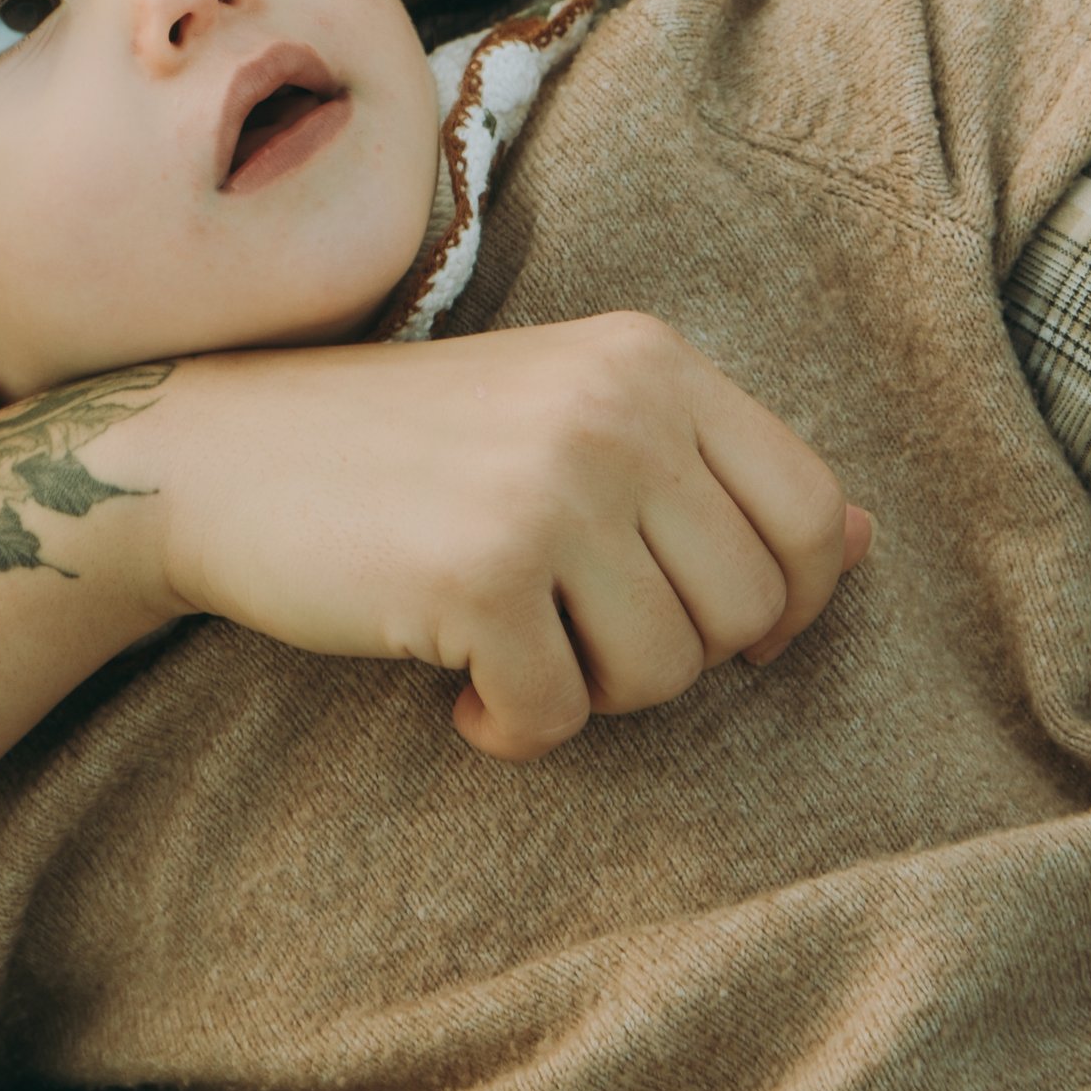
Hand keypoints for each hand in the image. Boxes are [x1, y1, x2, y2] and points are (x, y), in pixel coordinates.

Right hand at [138, 314, 872, 761]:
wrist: (223, 454)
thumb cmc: (412, 452)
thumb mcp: (575, 417)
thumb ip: (711, 469)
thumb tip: (867, 543)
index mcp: (654, 361)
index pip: (814, 511)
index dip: (787, 601)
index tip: (707, 625)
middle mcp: (618, 408)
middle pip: (748, 608)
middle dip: (672, 659)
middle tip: (578, 639)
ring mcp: (552, 486)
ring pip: (665, 672)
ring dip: (588, 695)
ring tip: (514, 649)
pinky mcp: (480, 572)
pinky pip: (560, 717)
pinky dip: (509, 730)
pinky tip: (455, 687)